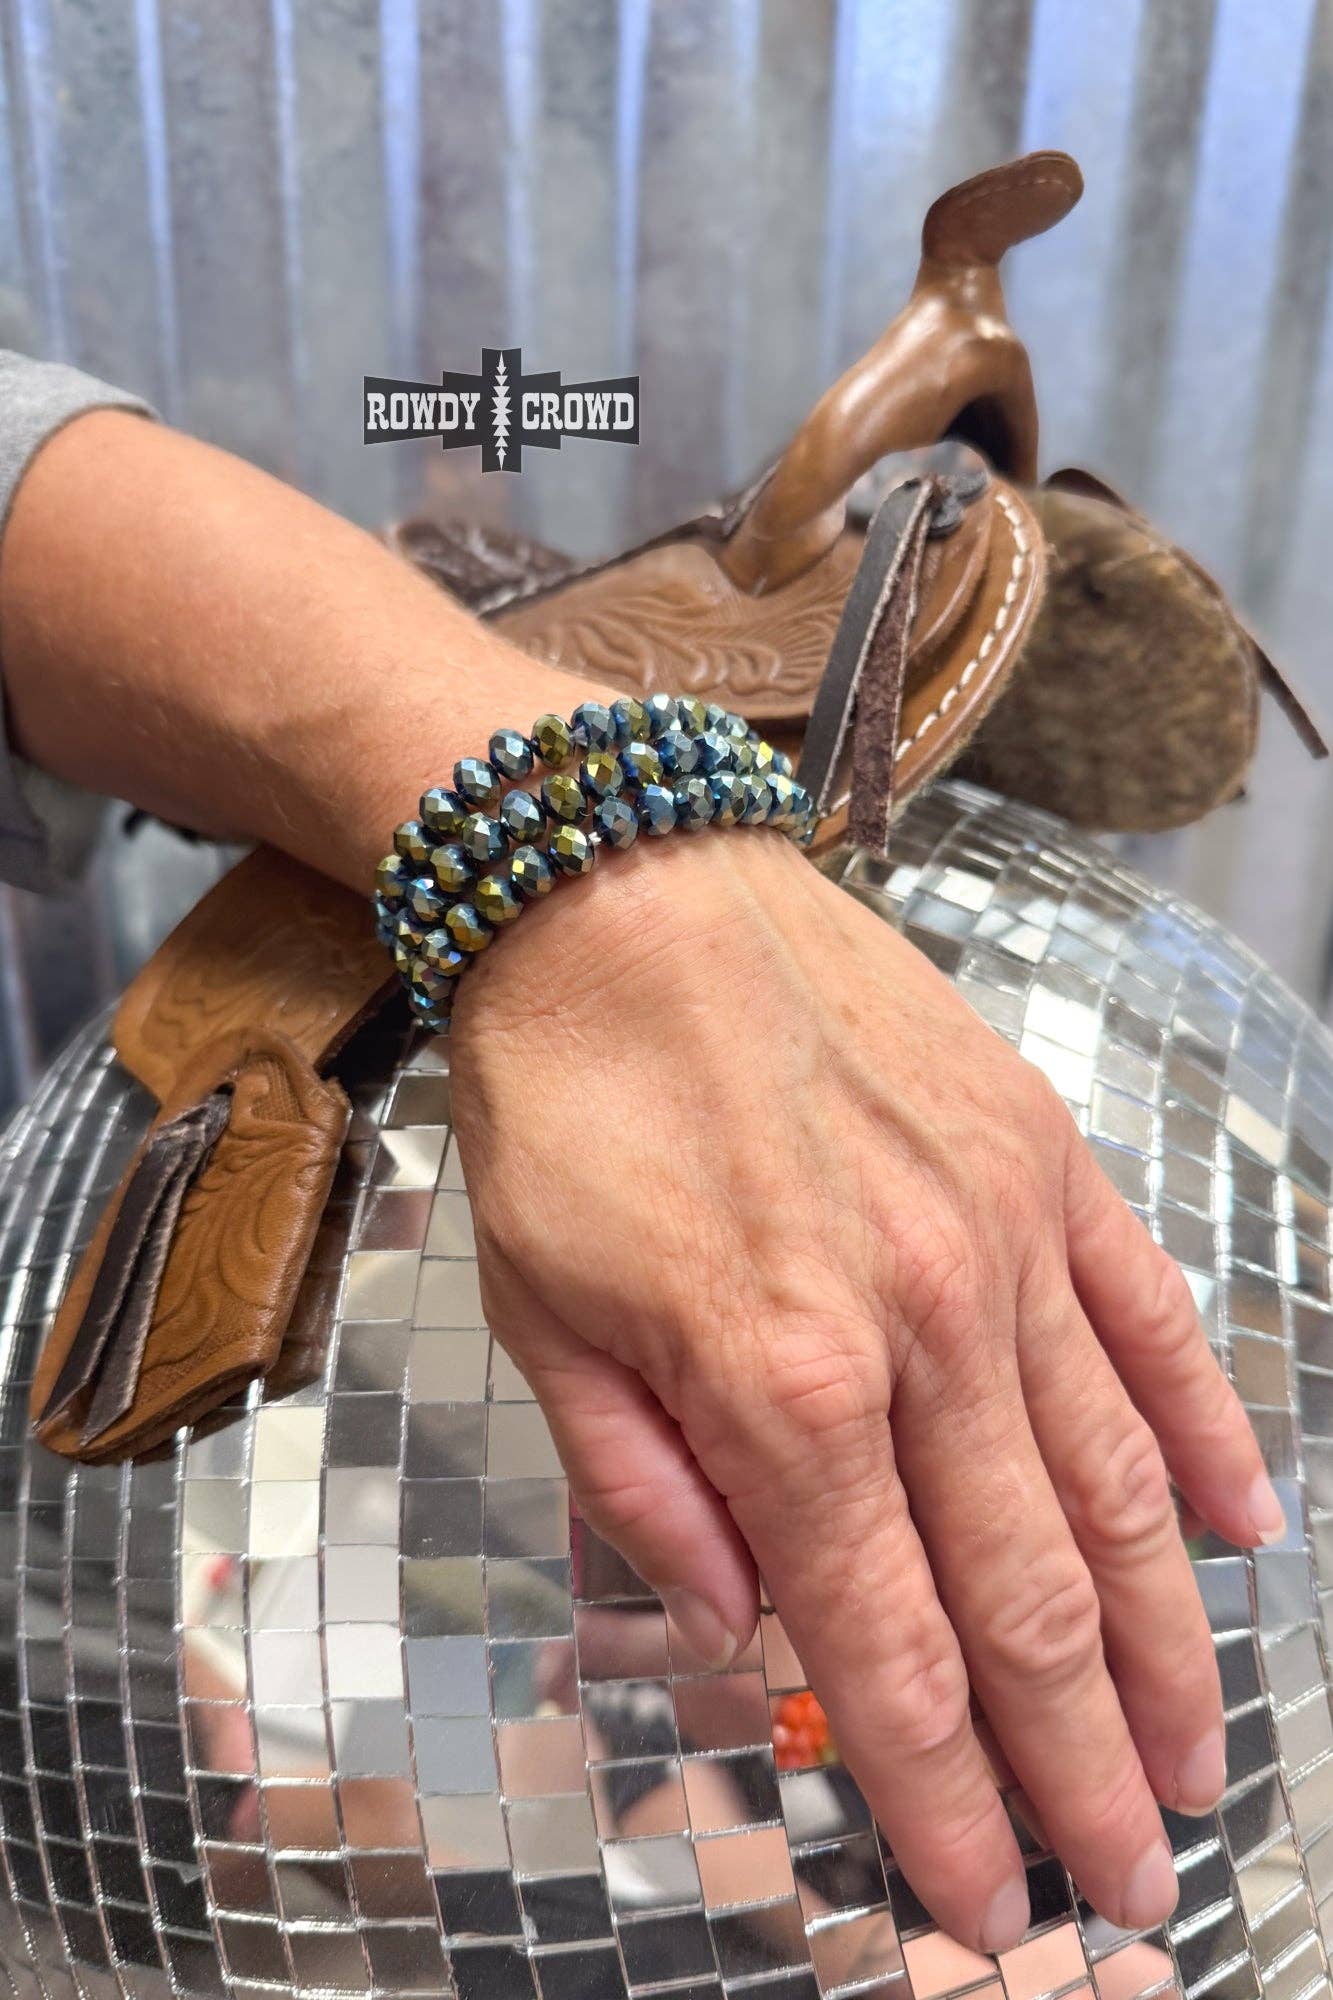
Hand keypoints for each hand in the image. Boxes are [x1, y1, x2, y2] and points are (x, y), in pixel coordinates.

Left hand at [449, 828, 1279, 1953]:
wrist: (622, 889)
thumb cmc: (567, 1103)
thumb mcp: (540, 1315)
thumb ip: (644, 1487)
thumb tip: (747, 1622)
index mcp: (780, 1382)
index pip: (886, 1643)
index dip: (939, 1795)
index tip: (981, 1897)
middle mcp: (921, 1323)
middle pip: (1025, 1594)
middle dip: (1076, 1765)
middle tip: (1131, 1880)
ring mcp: (1005, 1235)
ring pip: (1112, 1483)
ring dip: (1161, 1641)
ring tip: (1194, 1755)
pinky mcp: (1045, 1158)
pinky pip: (1151, 1321)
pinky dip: (1203, 1435)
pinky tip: (1240, 1531)